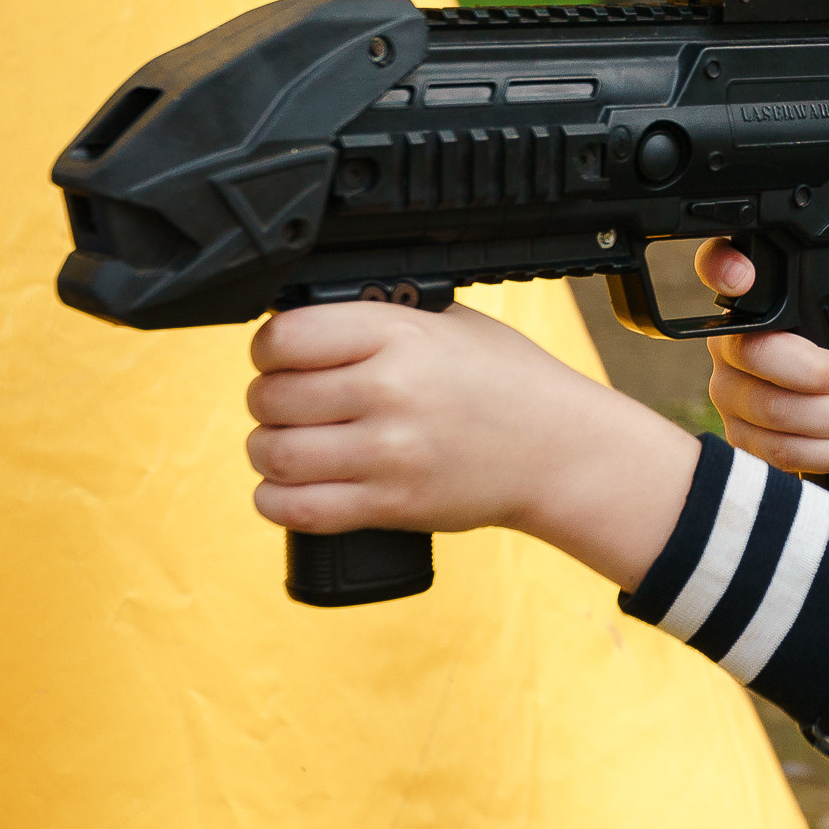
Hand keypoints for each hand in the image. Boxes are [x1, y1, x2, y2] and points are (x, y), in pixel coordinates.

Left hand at [245, 301, 699, 589]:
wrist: (560, 450)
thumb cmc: (509, 383)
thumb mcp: (450, 324)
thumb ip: (379, 319)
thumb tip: (303, 325)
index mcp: (400, 335)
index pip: (286, 338)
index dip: (269, 349)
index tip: (280, 357)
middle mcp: (389, 391)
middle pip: (270, 397)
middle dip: (268, 401)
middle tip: (290, 403)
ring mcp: (388, 453)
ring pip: (273, 454)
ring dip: (269, 450)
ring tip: (291, 444)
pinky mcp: (391, 505)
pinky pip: (295, 508)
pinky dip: (276, 500)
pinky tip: (290, 487)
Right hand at [694, 240, 828, 474]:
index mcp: (762, 294)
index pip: (718, 265)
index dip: (722, 268)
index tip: (745, 280)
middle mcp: (734, 340)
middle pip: (752, 355)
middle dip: (810, 374)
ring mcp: (732, 391)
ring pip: (764, 412)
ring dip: (825, 422)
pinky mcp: (745, 436)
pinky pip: (772, 453)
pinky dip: (820, 455)